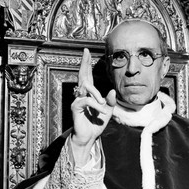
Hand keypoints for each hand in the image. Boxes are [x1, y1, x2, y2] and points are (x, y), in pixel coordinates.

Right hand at [71, 48, 115, 165]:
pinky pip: (87, 100)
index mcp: (89, 93)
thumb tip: (113, 90)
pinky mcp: (76, 107)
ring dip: (97, 94)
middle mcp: (82, 94)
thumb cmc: (97, 123)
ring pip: (86, 87)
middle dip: (84, 63)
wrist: (90, 136)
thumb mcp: (108, 111)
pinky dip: (96, 105)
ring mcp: (78, 100)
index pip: (87, 75)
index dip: (87, 64)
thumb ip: (111, 101)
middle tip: (86, 52)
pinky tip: (101, 111)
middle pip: (82, 75)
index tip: (87, 52)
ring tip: (103, 104)